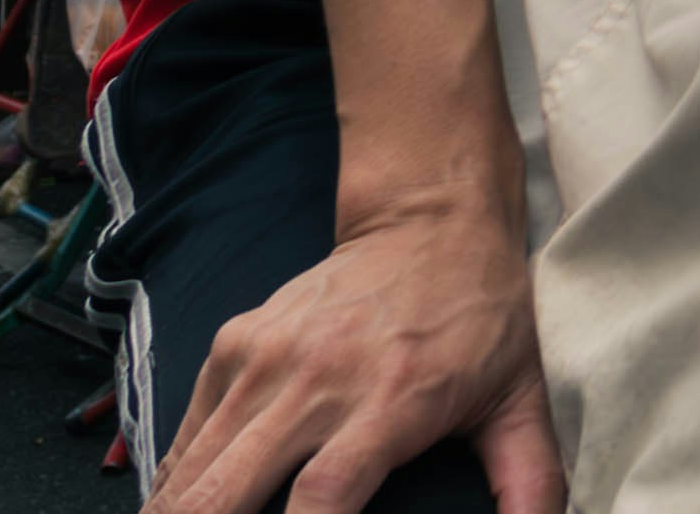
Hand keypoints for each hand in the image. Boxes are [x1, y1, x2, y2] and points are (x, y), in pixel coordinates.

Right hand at [154, 198, 562, 513]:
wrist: (432, 216)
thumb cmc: (480, 317)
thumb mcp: (520, 398)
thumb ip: (528, 481)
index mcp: (389, 403)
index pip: (322, 500)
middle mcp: (317, 381)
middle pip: (228, 493)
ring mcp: (267, 357)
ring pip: (194, 470)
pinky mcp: (236, 341)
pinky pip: (186, 432)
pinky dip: (171, 482)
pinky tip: (171, 513)